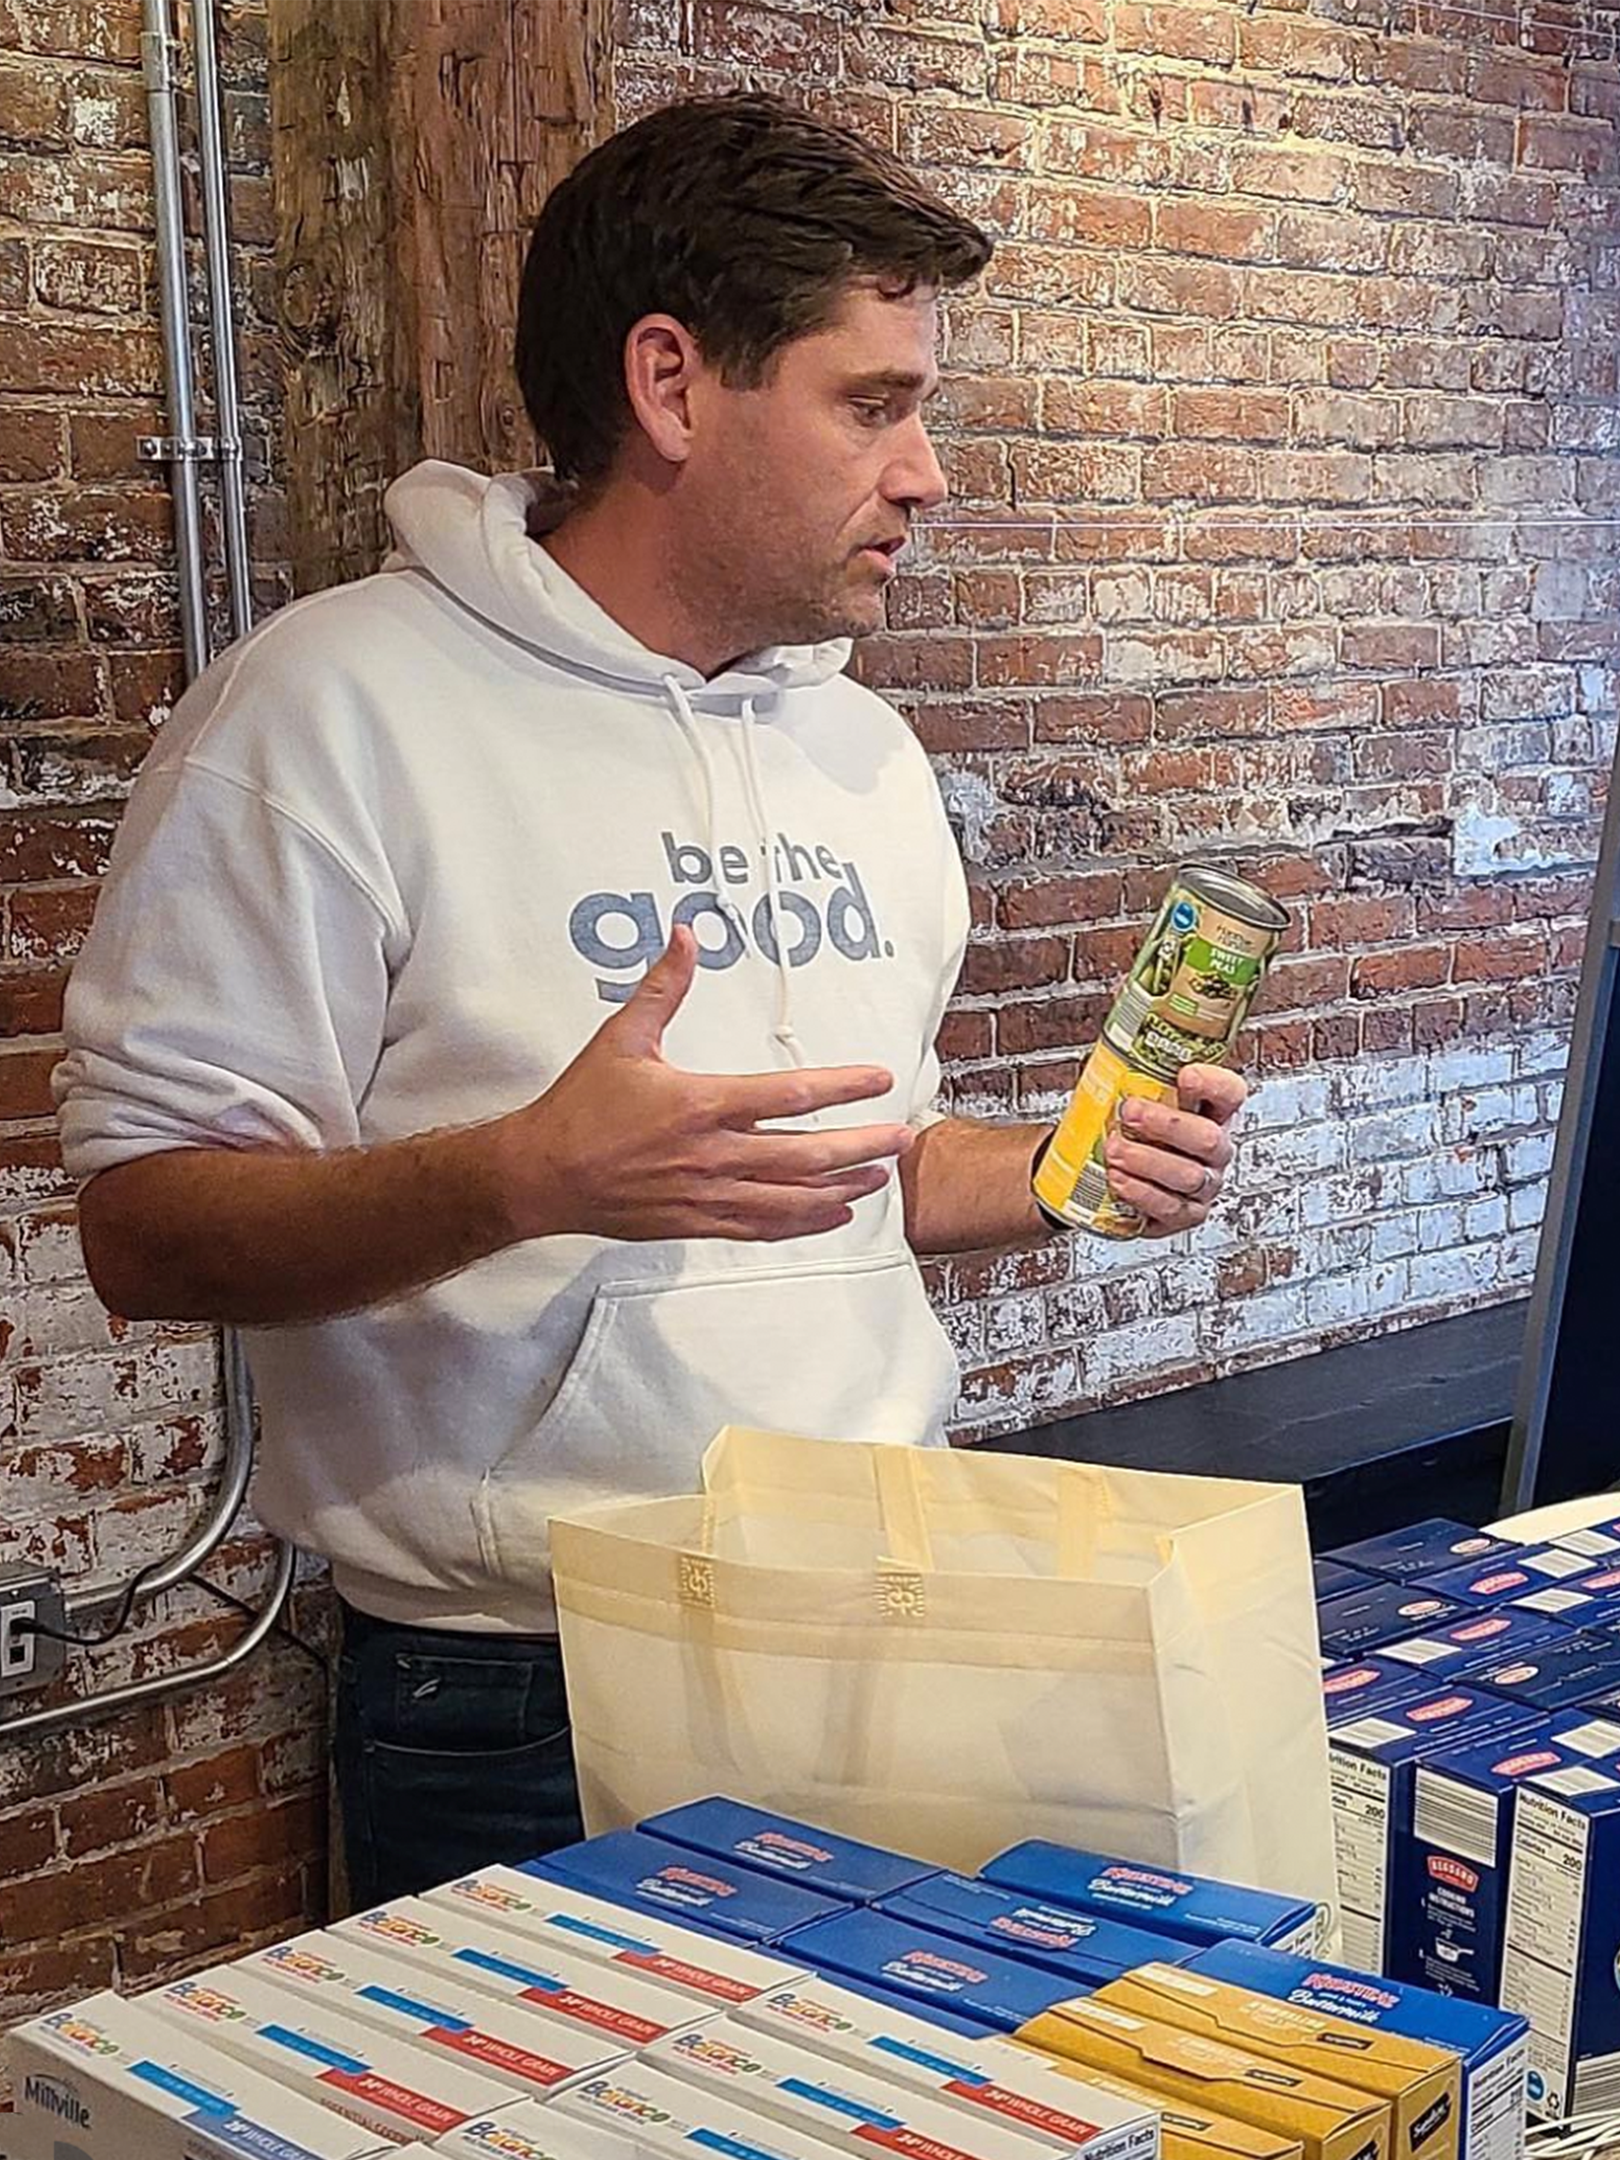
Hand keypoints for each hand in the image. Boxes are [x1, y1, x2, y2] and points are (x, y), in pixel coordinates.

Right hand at [490, 927, 910, 1243]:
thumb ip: (663, 987)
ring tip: (881, 1178)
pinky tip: (833, 1215)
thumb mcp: (621, 1038)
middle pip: (807, 1155)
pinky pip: (763, 1227)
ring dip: (843, 1189)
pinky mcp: (697, 1223)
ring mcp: (707, 1194)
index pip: (789, 1096)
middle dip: (862, 1146)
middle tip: (902, 1137)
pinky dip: (804, 1223)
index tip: (879, 1079)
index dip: (843, 1087)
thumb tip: (684, 934)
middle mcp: (712, 1153)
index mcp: (701, 1104)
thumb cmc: (580, 1108)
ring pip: (792, 1199)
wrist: (541, 1176)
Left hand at [1102, 1063, 1247, 1237]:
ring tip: (1114, 1150)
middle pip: (1209, 1138)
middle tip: (1129, 1112)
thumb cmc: (1132, 1131)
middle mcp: (1216, 1149)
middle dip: (1166, 1124)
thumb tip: (1108, 1062)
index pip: (1230, 1093)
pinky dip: (1140, 1192)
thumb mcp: (1137, 1099)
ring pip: (1188, 1175)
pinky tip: (1119, 1179)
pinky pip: (1170, 1207)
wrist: (1109, 1175)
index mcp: (1212, 1113)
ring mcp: (1205, 1184)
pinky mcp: (1187, 1214)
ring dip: (1146, 1161)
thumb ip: (1135, 1079)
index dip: (1214, 1084)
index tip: (1186, 1075)